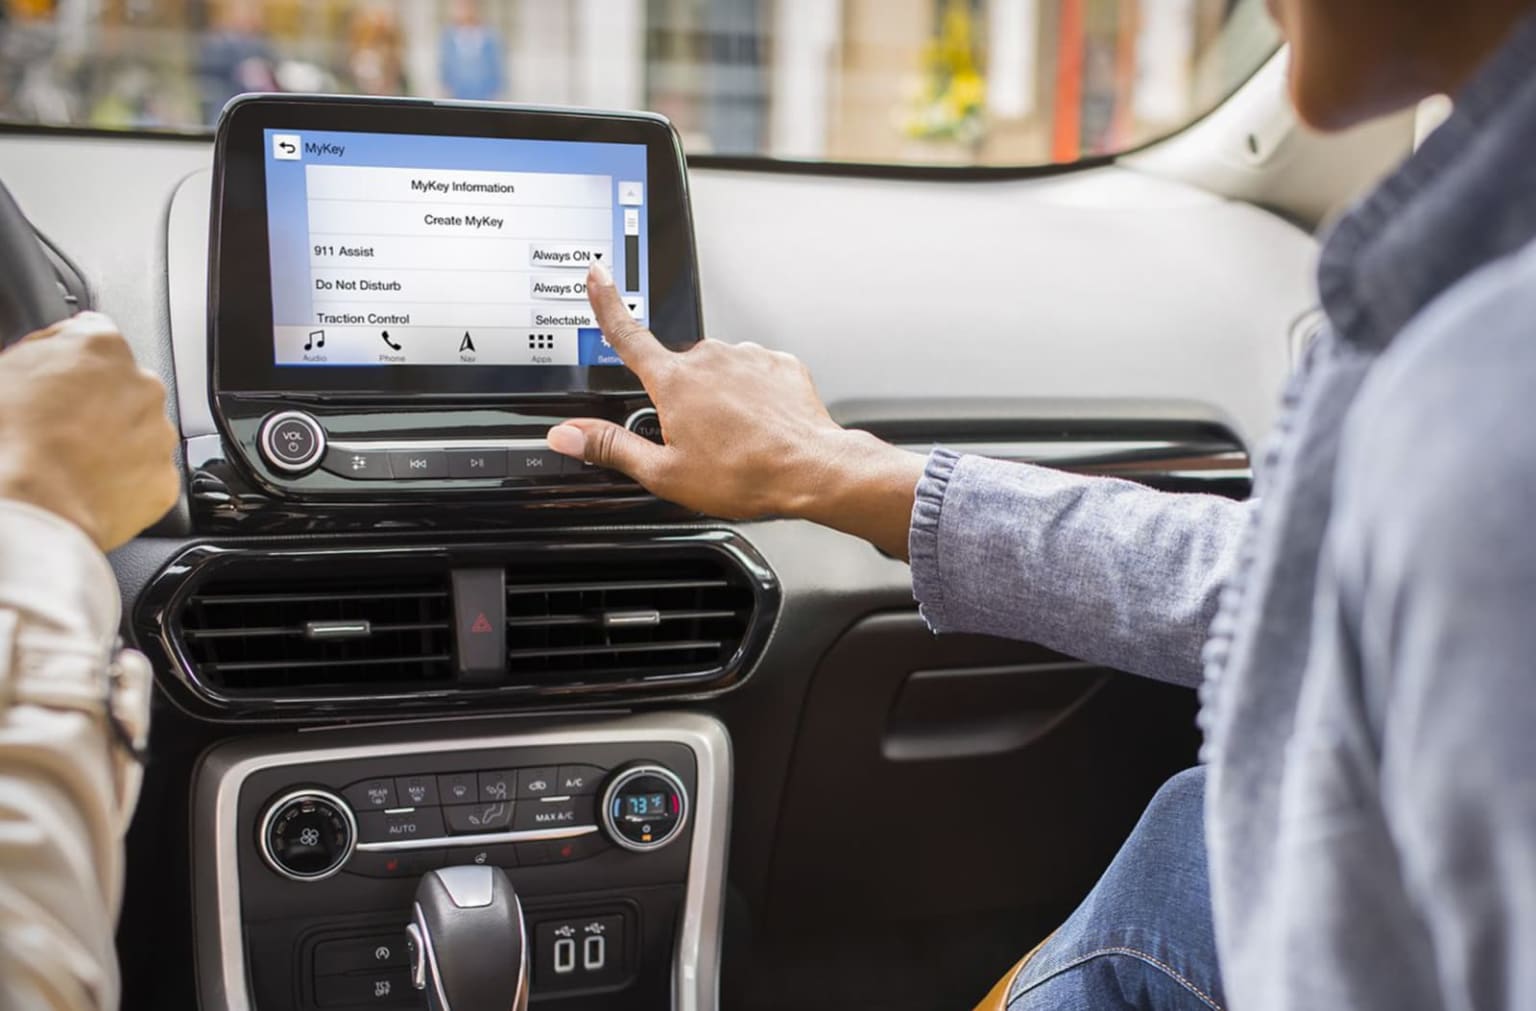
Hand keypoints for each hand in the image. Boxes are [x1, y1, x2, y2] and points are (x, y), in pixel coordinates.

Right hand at [0, 313, 178, 550]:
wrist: (31, 506)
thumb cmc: (7, 439)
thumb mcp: (4, 371)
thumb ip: (40, 349)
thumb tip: (54, 343)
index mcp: (100, 347)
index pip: (92, 336)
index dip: (67, 360)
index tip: (53, 379)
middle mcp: (142, 385)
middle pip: (121, 386)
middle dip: (96, 403)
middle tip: (57, 428)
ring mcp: (158, 434)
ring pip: (139, 431)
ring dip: (114, 441)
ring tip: (70, 463)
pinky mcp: (164, 479)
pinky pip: (146, 475)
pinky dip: (125, 481)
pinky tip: (89, 487)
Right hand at [547, 262, 924, 555]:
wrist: (812, 470)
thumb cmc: (745, 474)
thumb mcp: (664, 472)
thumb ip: (610, 447)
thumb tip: (566, 434)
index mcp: (674, 380)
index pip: (627, 335)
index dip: (607, 303)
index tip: (597, 274)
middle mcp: (710, 357)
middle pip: (679, 371)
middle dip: (683, 400)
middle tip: (701, 442)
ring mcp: (748, 356)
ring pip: (720, 374)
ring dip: (722, 399)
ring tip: (738, 440)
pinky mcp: (780, 363)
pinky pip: (756, 375)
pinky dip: (754, 398)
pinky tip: (761, 427)